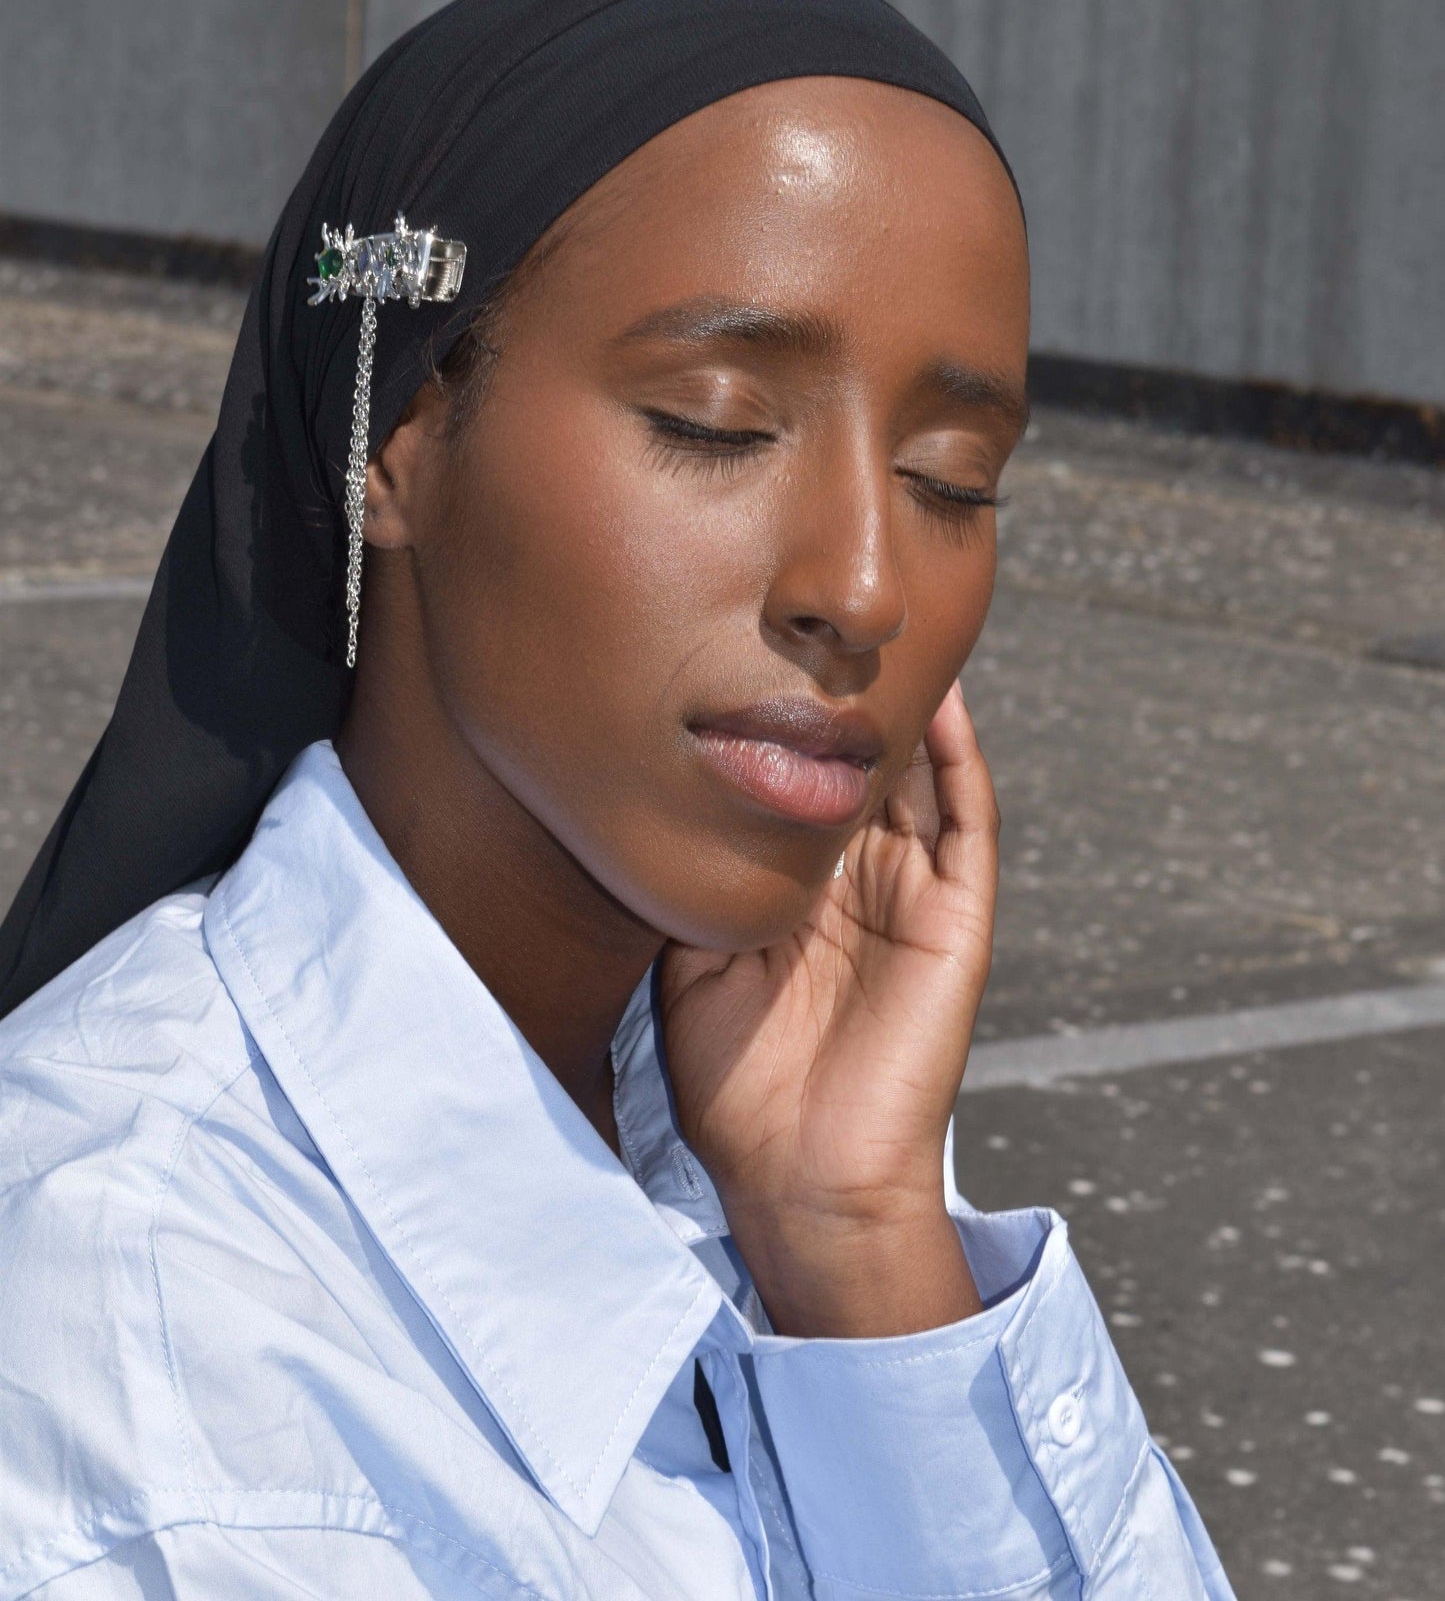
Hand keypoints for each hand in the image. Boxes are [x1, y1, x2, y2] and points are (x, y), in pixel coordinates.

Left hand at [659, 680, 998, 1336]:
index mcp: (799, 883)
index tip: (744, 641)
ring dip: (904, 704)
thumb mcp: (689, 954)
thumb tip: (654, 791)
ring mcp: (914, 890)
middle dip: (842, 691)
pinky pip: (967, 818)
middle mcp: (860, 876)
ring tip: (882, 632)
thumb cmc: (736, 1084)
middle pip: (860, 758)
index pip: (797, 775)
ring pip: (916, 771)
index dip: (780, 714)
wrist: (798, 1179)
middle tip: (816, 614)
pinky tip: (941, 699)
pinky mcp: (957, 915)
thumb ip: (692, 878)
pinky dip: (958, 755)